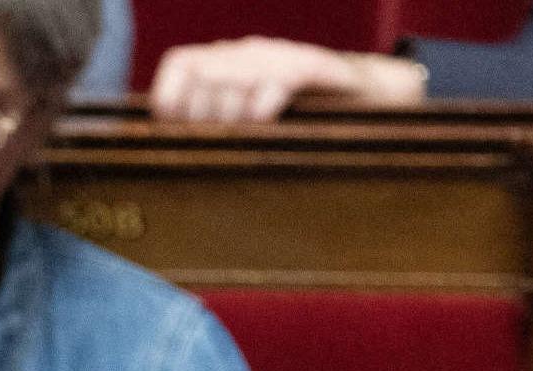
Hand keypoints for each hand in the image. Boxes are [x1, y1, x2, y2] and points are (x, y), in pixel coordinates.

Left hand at [148, 38, 427, 122]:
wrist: (365, 95)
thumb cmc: (299, 118)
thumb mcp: (248, 120)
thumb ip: (211, 128)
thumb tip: (168, 156)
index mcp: (225, 62)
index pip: (179, 65)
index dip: (172, 99)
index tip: (181, 129)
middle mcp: (247, 52)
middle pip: (204, 76)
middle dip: (206, 115)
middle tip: (225, 138)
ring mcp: (280, 56)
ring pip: (236, 77)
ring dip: (234, 114)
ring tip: (248, 133)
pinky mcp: (312, 66)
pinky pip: (278, 80)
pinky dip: (265, 105)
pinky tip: (267, 122)